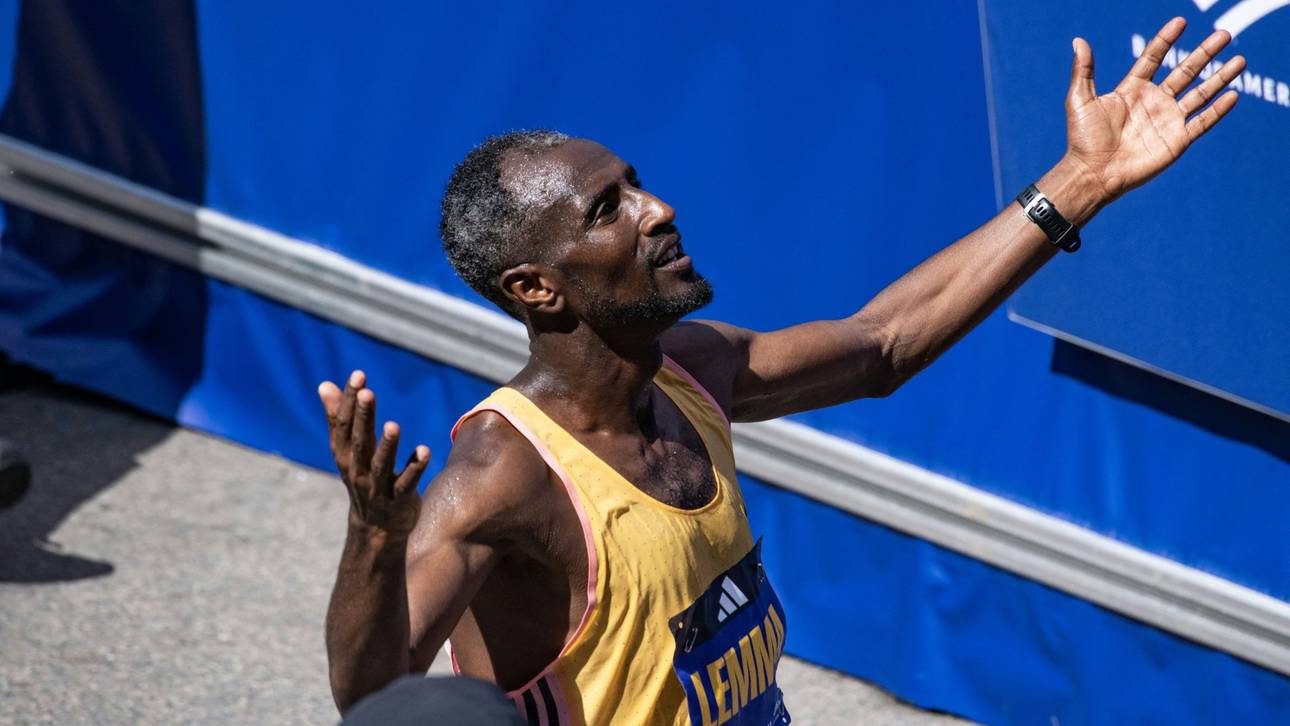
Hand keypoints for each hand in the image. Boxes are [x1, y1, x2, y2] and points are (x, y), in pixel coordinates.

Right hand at [318, 370, 429, 537]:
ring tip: (393, 425)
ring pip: (381, 464)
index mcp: (344, 455)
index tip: (358, 376)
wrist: (375, 527)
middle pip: (360, 441)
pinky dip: (414, 467)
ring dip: (388, 445)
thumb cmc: (363, 478)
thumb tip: (324, 385)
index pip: (343, 425)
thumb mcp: (347, 450)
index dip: (349, 401)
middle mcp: (357, 470)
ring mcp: (377, 487)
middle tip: (368, 392)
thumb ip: (338, 418)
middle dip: (363, 417)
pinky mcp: (398, 500)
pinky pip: (407, 482)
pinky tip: (425, 451)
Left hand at [1064, 17, 1244, 200]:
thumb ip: (1083, 71)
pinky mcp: (1177, 140)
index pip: (1153, 58)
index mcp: (1132, 90)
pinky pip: (1202, 122)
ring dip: (1220, 77)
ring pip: (1200, 93)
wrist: (1093, 173)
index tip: (1181, 21)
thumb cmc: (1083, 139)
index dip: (1166, 40)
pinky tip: (1232, 95)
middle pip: (1185, 71)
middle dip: (1205, 53)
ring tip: (1240, 60)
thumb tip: (1078, 41)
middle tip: (1224, 34)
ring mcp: (1167, 121)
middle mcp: (1153, 102)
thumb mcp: (1080, 100)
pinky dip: (1218, 110)